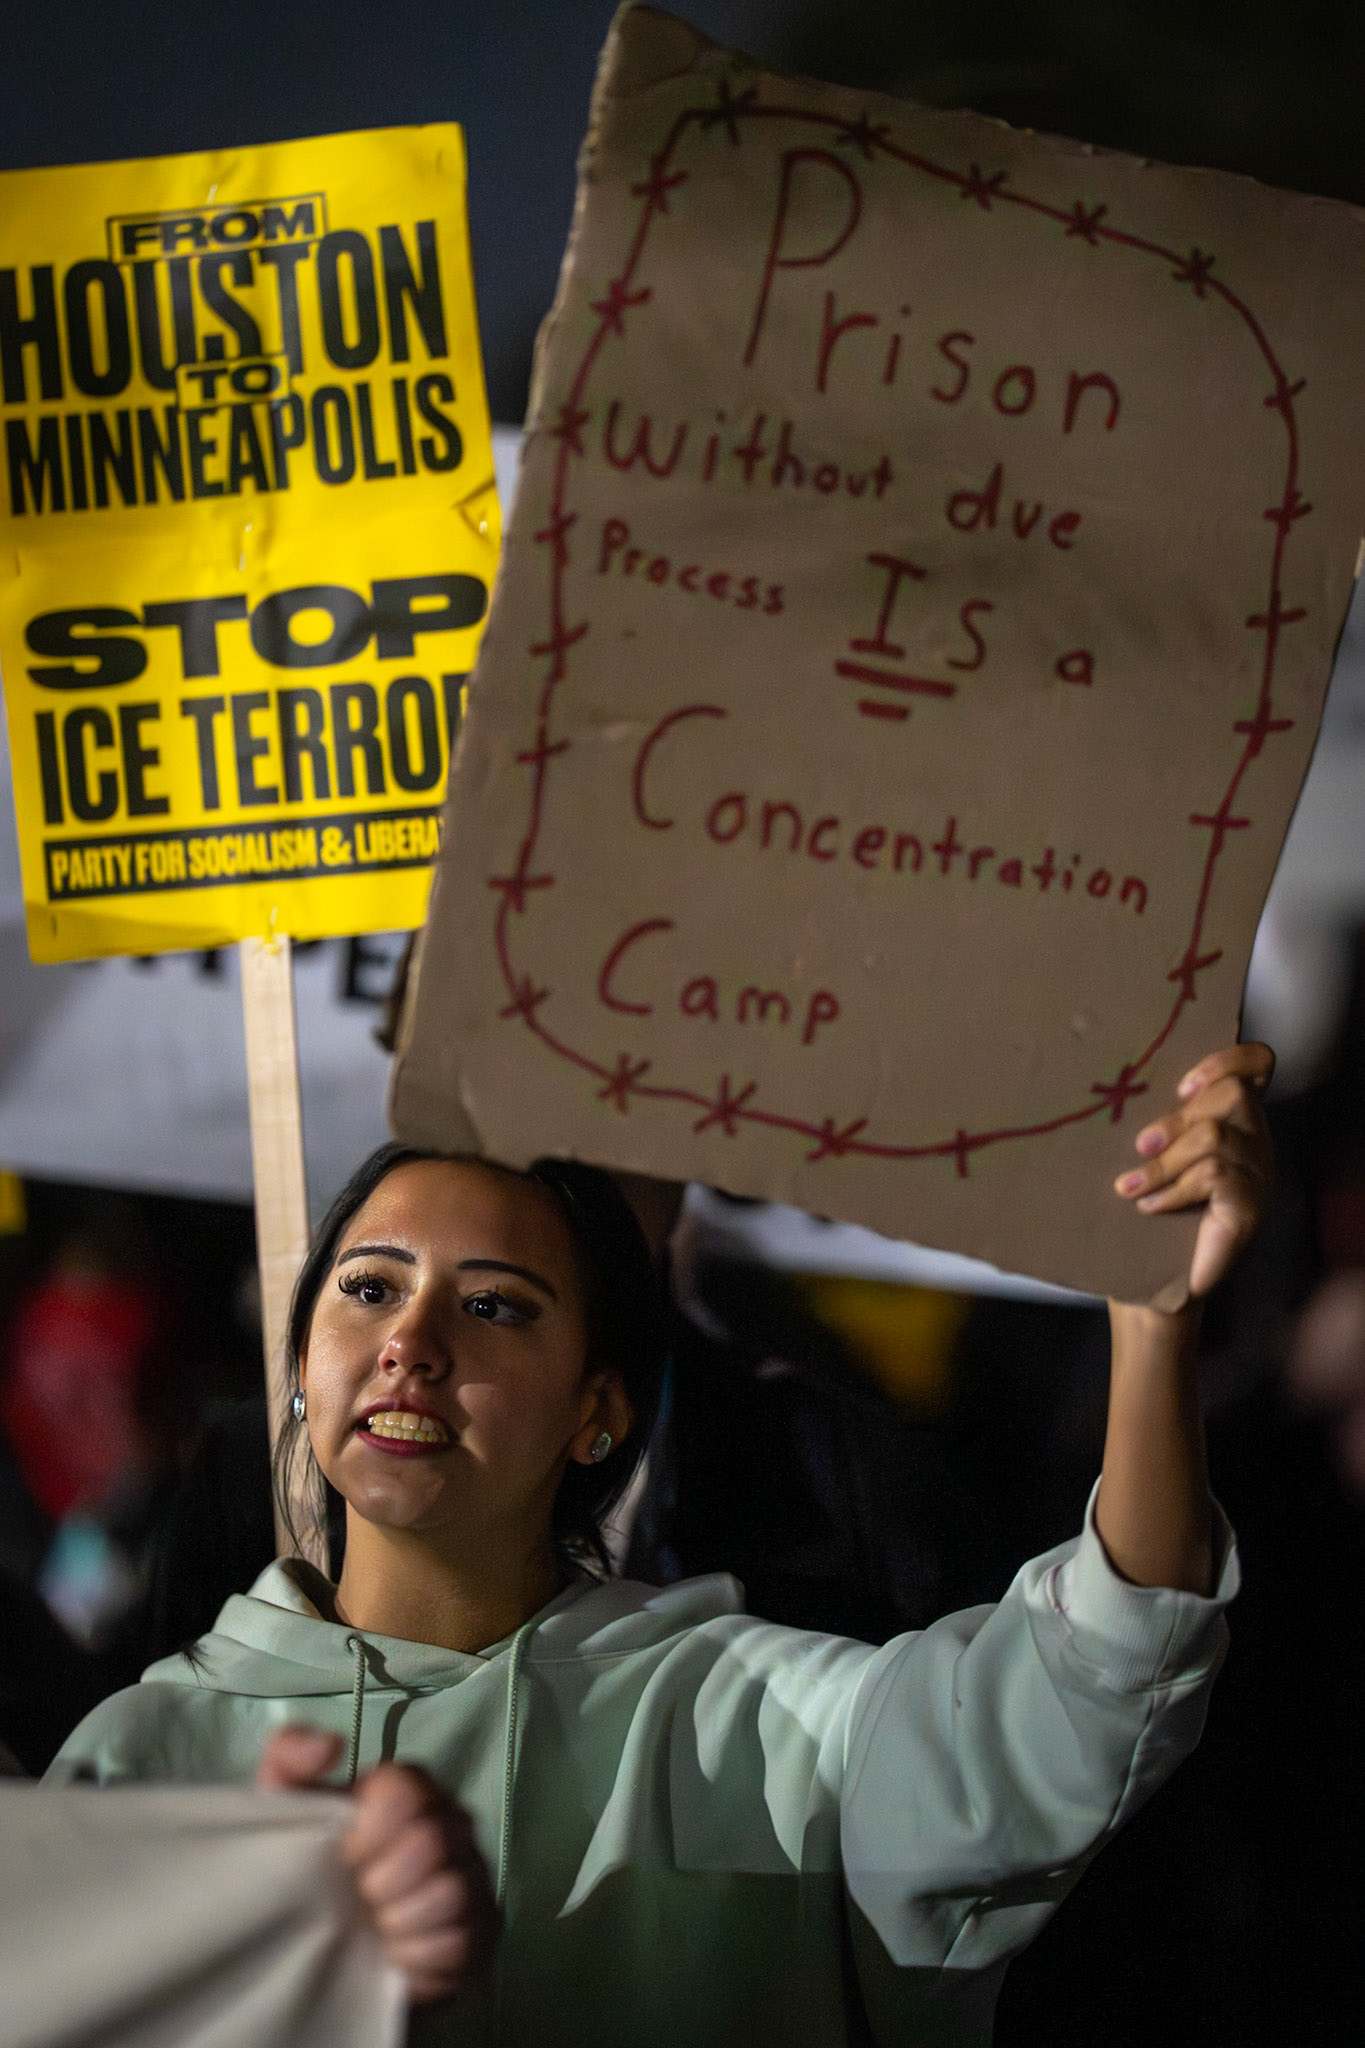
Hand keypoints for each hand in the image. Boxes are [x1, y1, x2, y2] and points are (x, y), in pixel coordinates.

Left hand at [256, 1727, 497, 2003]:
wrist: (334, 1947)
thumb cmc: (311, 1866)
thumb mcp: (284, 1807)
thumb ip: (290, 1754)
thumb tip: (332, 1744)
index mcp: (408, 1787)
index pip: (406, 1789)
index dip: (369, 1831)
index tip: (342, 1855)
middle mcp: (451, 1819)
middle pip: (430, 1842)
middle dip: (382, 1882)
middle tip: (359, 1896)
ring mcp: (475, 1870)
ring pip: (451, 1892)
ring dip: (400, 1920)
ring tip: (377, 1927)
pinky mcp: (485, 1923)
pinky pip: (462, 1939)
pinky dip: (420, 1953)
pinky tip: (398, 1951)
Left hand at [1113, 1042, 1273, 1298]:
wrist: (1167, 1280)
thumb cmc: (1157, 1211)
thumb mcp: (1157, 1157)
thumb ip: (1156, 1124)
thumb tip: (1108, 1088)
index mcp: (1236, 1120)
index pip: (1256, 1065)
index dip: (1226, 1061)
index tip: (1182, 1086)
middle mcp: (1256, 1141)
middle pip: (1232, 1094)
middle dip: (1178, 1118)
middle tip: (1141, 1145)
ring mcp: (1258, 1174)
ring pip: (1213, 1137)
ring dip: (1163, 1162)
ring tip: (1129, 1187)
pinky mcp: (1249, 1208)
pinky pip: (1212, 1175)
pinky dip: (1172, 1188)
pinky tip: (1149, 1206)